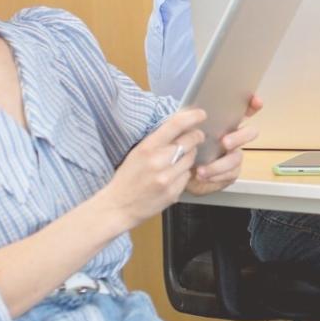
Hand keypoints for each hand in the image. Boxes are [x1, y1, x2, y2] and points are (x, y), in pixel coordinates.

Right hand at [100, 108, 207, 227]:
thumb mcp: (137, 153)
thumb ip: (157, 140)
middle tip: (197, 136)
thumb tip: (180, 126)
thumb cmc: (127, 178)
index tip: (201, 114)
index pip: (175, 125)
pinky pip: (188, 176)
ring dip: (190, 156)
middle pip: (190, 140)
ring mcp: (167, 178)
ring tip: (177, 160)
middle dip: (196, 136)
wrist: (119, 206)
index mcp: (147, 148)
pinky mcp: (174, 192)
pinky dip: (184, 173)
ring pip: (191, 158)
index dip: (192, 117)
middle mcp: (158, 161)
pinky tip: (173, 176)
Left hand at [185, 95, 263, 196]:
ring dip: (220, 164)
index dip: (253, 104)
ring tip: (202, 170)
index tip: (256, 102)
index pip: (244, 110)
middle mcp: (233, 137)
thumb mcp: (180, 127)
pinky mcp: (230, 172)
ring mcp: (233, 155)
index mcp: (224, 122)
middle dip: (241, 136)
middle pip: (250, 132)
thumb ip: (186, 116)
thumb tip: (197, 112)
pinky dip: (216, 175)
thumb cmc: (181, 146)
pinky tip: (203, 175)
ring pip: (237, 157)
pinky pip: (230, 173)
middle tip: (224, 142)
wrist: (176, 171)